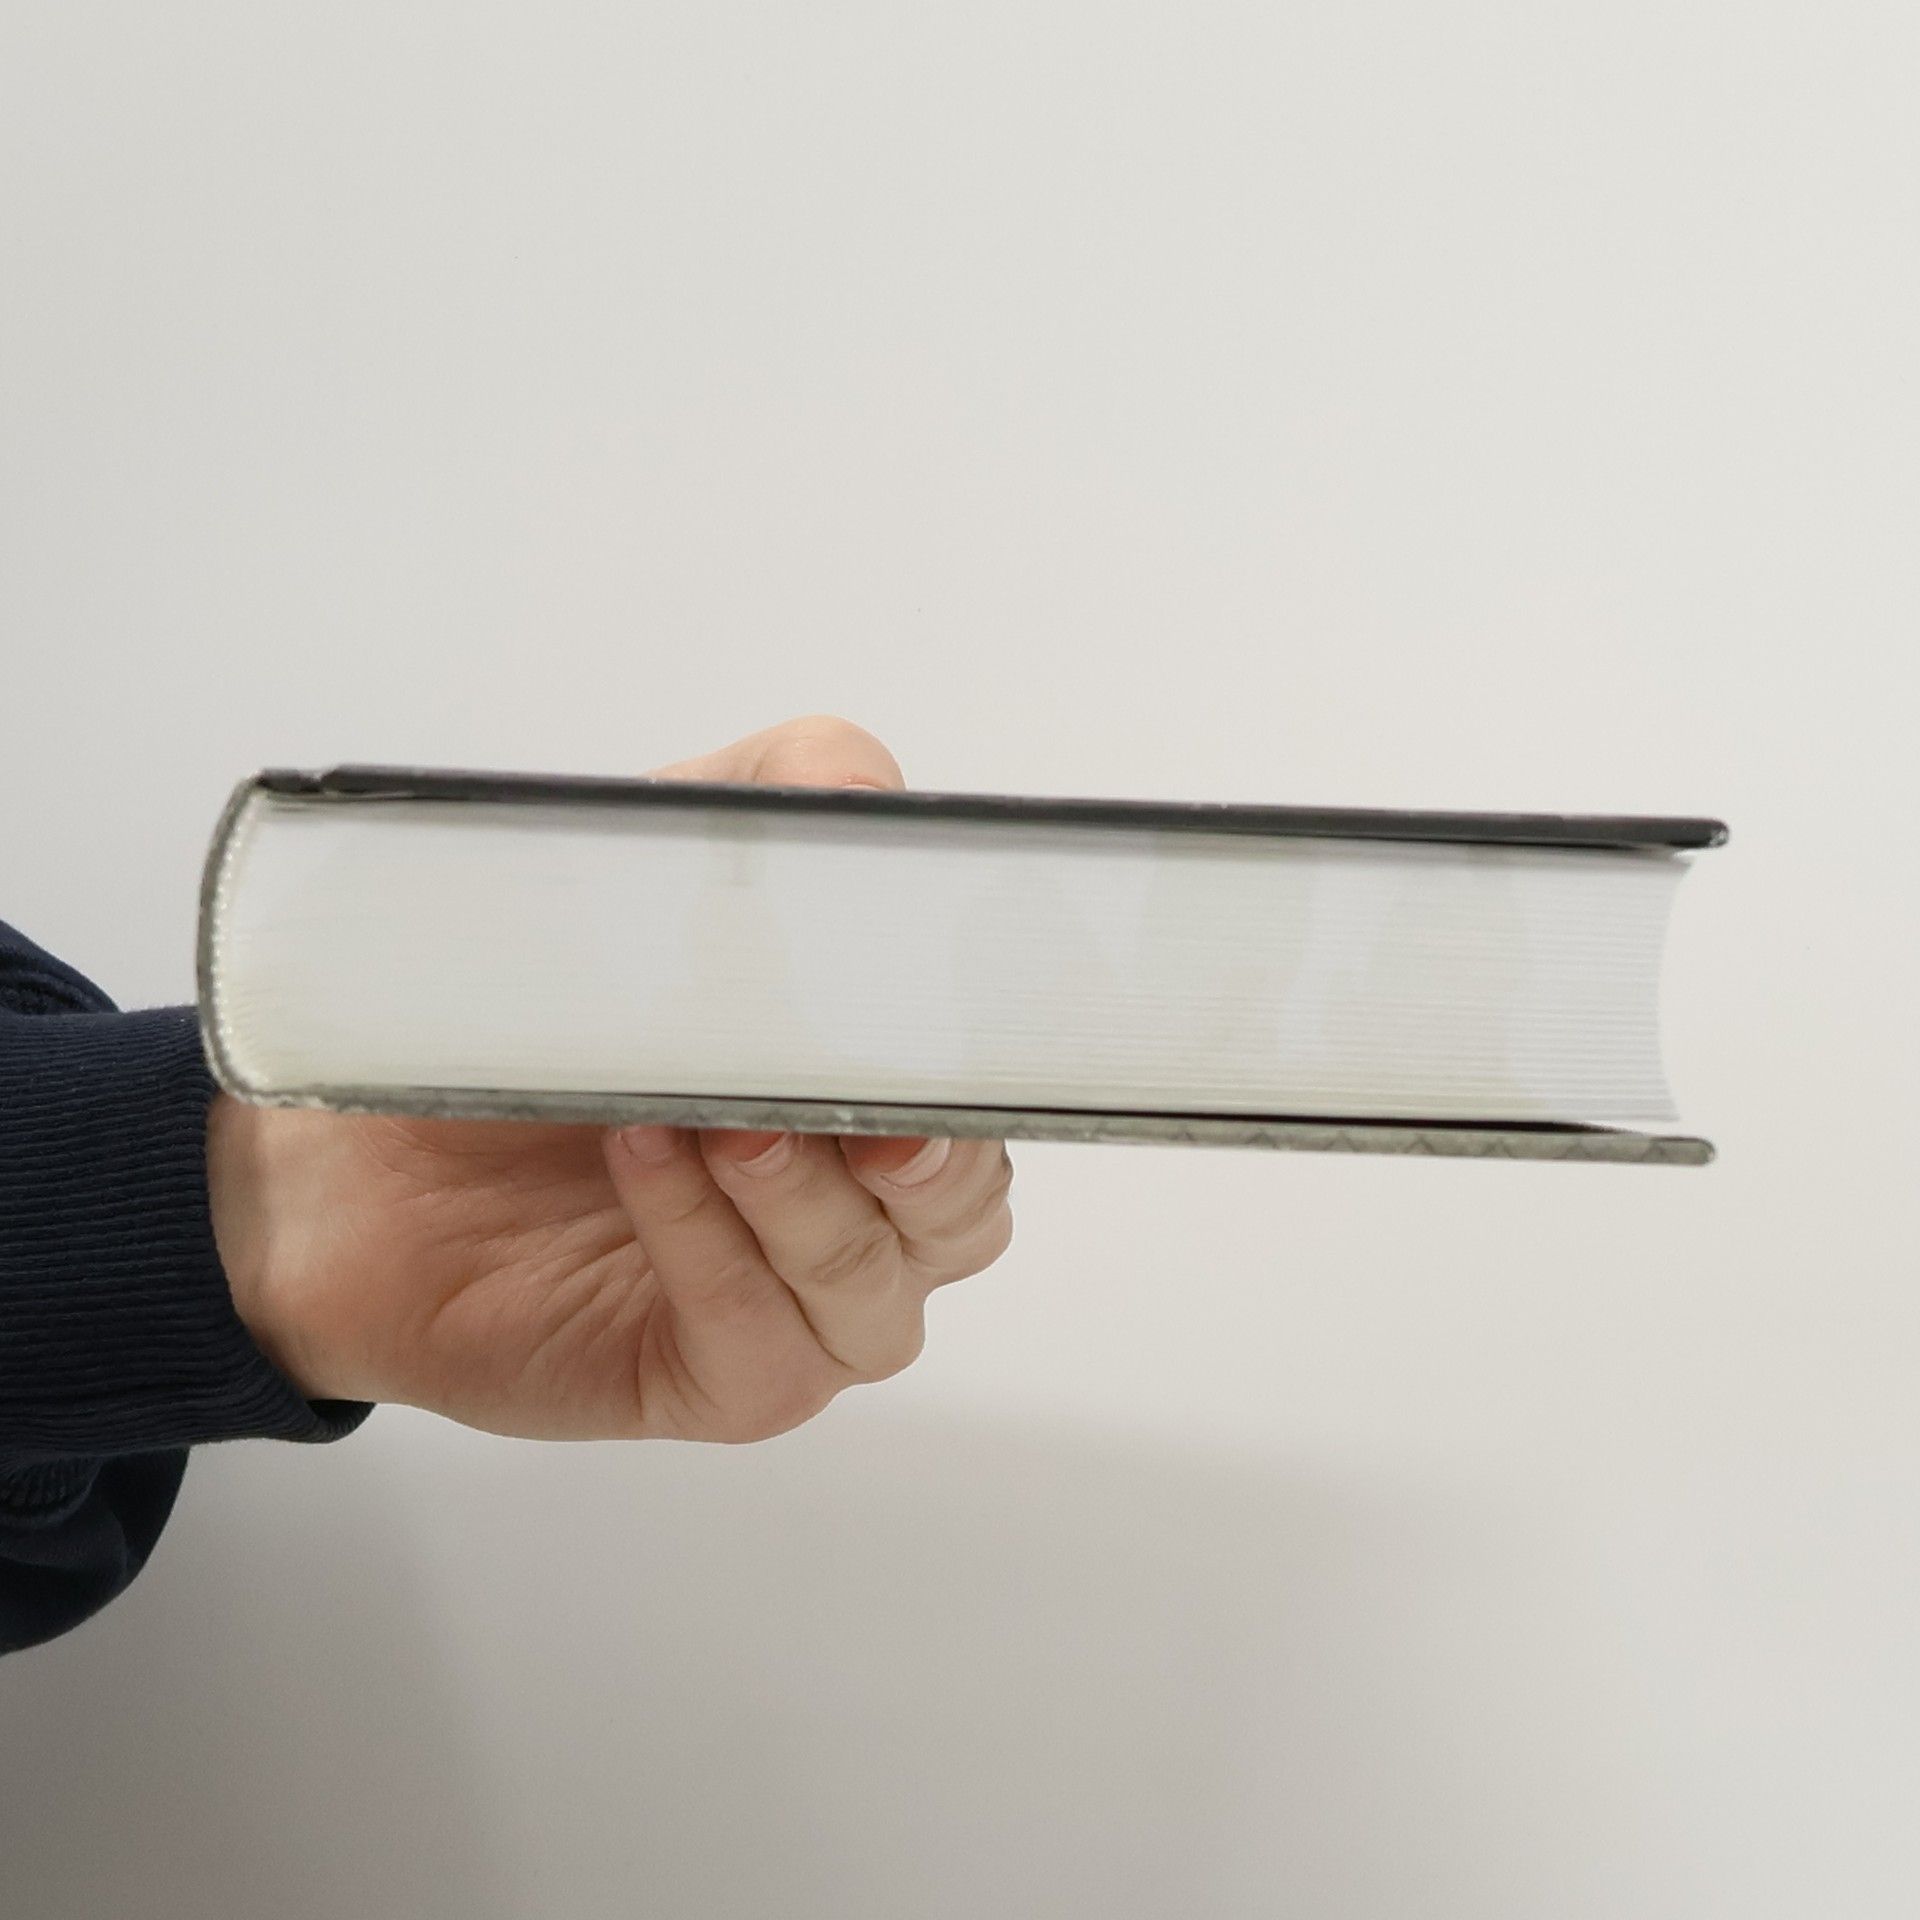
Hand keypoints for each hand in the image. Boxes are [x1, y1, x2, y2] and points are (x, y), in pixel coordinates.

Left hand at [206, 716, 1014, 1441]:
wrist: (360, 1131)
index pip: (992, 1112)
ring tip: (714, 1117)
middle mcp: (854, 1217)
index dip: (986, 1077)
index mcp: (874, 1102)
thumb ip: (776, 797)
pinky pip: (761, 1345)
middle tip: (861, 1101)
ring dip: (802, 1201)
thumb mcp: (658, 855)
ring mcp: (787, 1309)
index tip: (943, 1019)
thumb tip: (863, 791)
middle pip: (965, 1218)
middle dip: (927, 1160)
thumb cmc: (537, 1003)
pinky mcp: (706, 1380)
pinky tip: (648, 1161)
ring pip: (874, 1295)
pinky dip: (714, 1248)